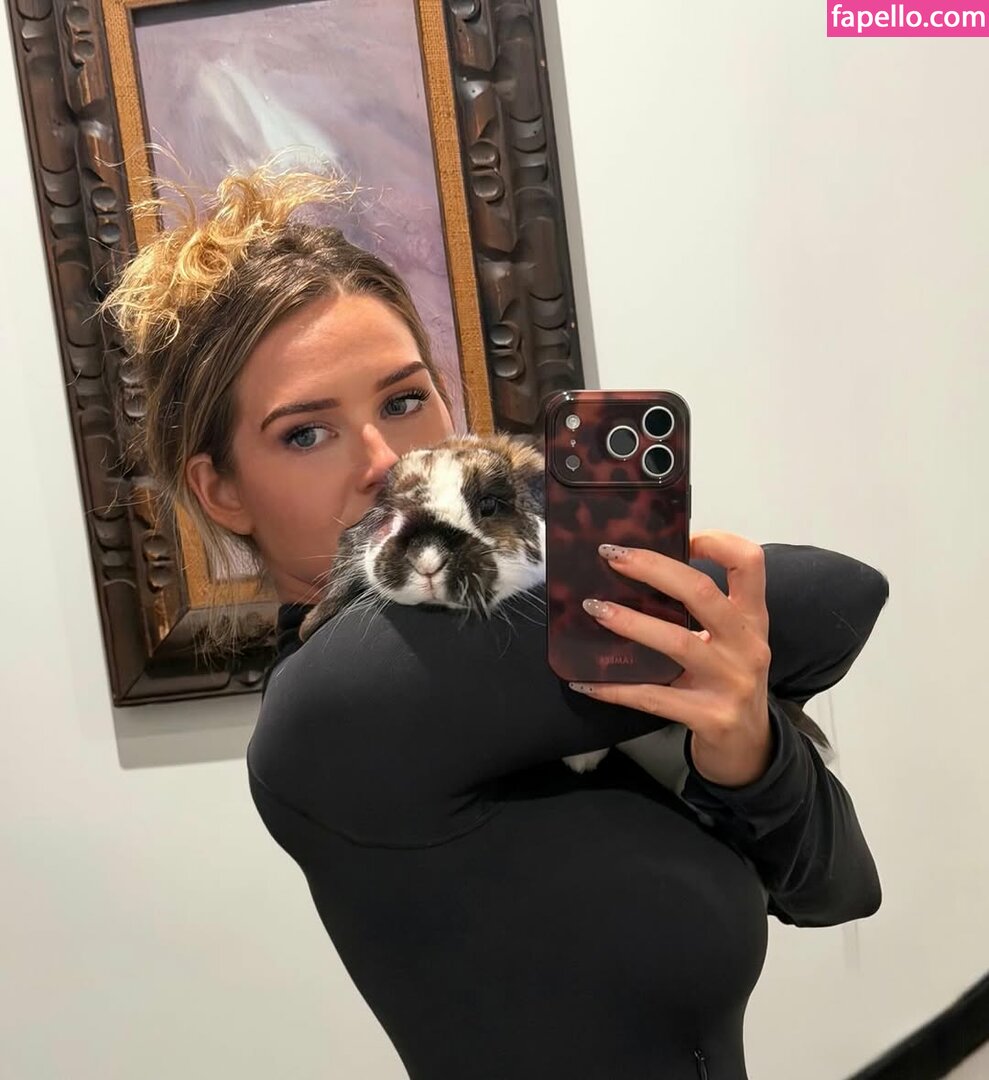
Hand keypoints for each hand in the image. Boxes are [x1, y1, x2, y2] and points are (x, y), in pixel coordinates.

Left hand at [569, 530, 773, 787]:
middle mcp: (747, 645)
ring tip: (593, 607)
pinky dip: (614, 687)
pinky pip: (652, 698)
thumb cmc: (729, 682)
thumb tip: (639, 569)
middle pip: (702, 592)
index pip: (750, 563)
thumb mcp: (731, 641)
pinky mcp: (710, 717)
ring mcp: (731, 683)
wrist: (749, 748)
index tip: (681, 535)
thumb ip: (703, 610)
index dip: (717, 540)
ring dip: (629, 622)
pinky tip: (584, 680)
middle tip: (612, 556)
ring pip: (676, 642)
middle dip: (652, 568)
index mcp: (752, 619)